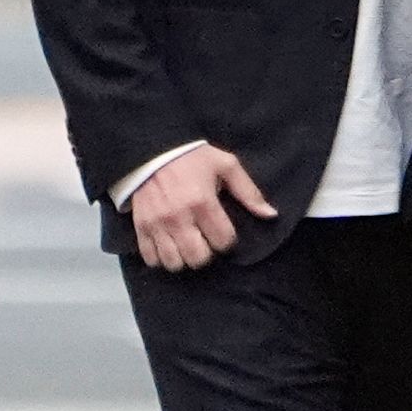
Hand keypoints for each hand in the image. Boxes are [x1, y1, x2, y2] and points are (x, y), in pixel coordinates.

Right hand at [130, 145, 273, 272]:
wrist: (151, 147)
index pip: (224, 241)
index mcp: (203, 203)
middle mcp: (179, 217)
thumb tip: (271, 215)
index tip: (225, 233)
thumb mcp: (225, 165)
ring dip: (185, 259)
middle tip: (206, 242)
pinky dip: (161, 258)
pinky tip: (169, 247)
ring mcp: (157, 224)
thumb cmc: (192, 157)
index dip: (228, 241)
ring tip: (188, 246)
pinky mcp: (141, 226)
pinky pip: (151, 257)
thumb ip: (249, 192)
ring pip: (174, 262)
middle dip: (208, 254)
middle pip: (199, 258)